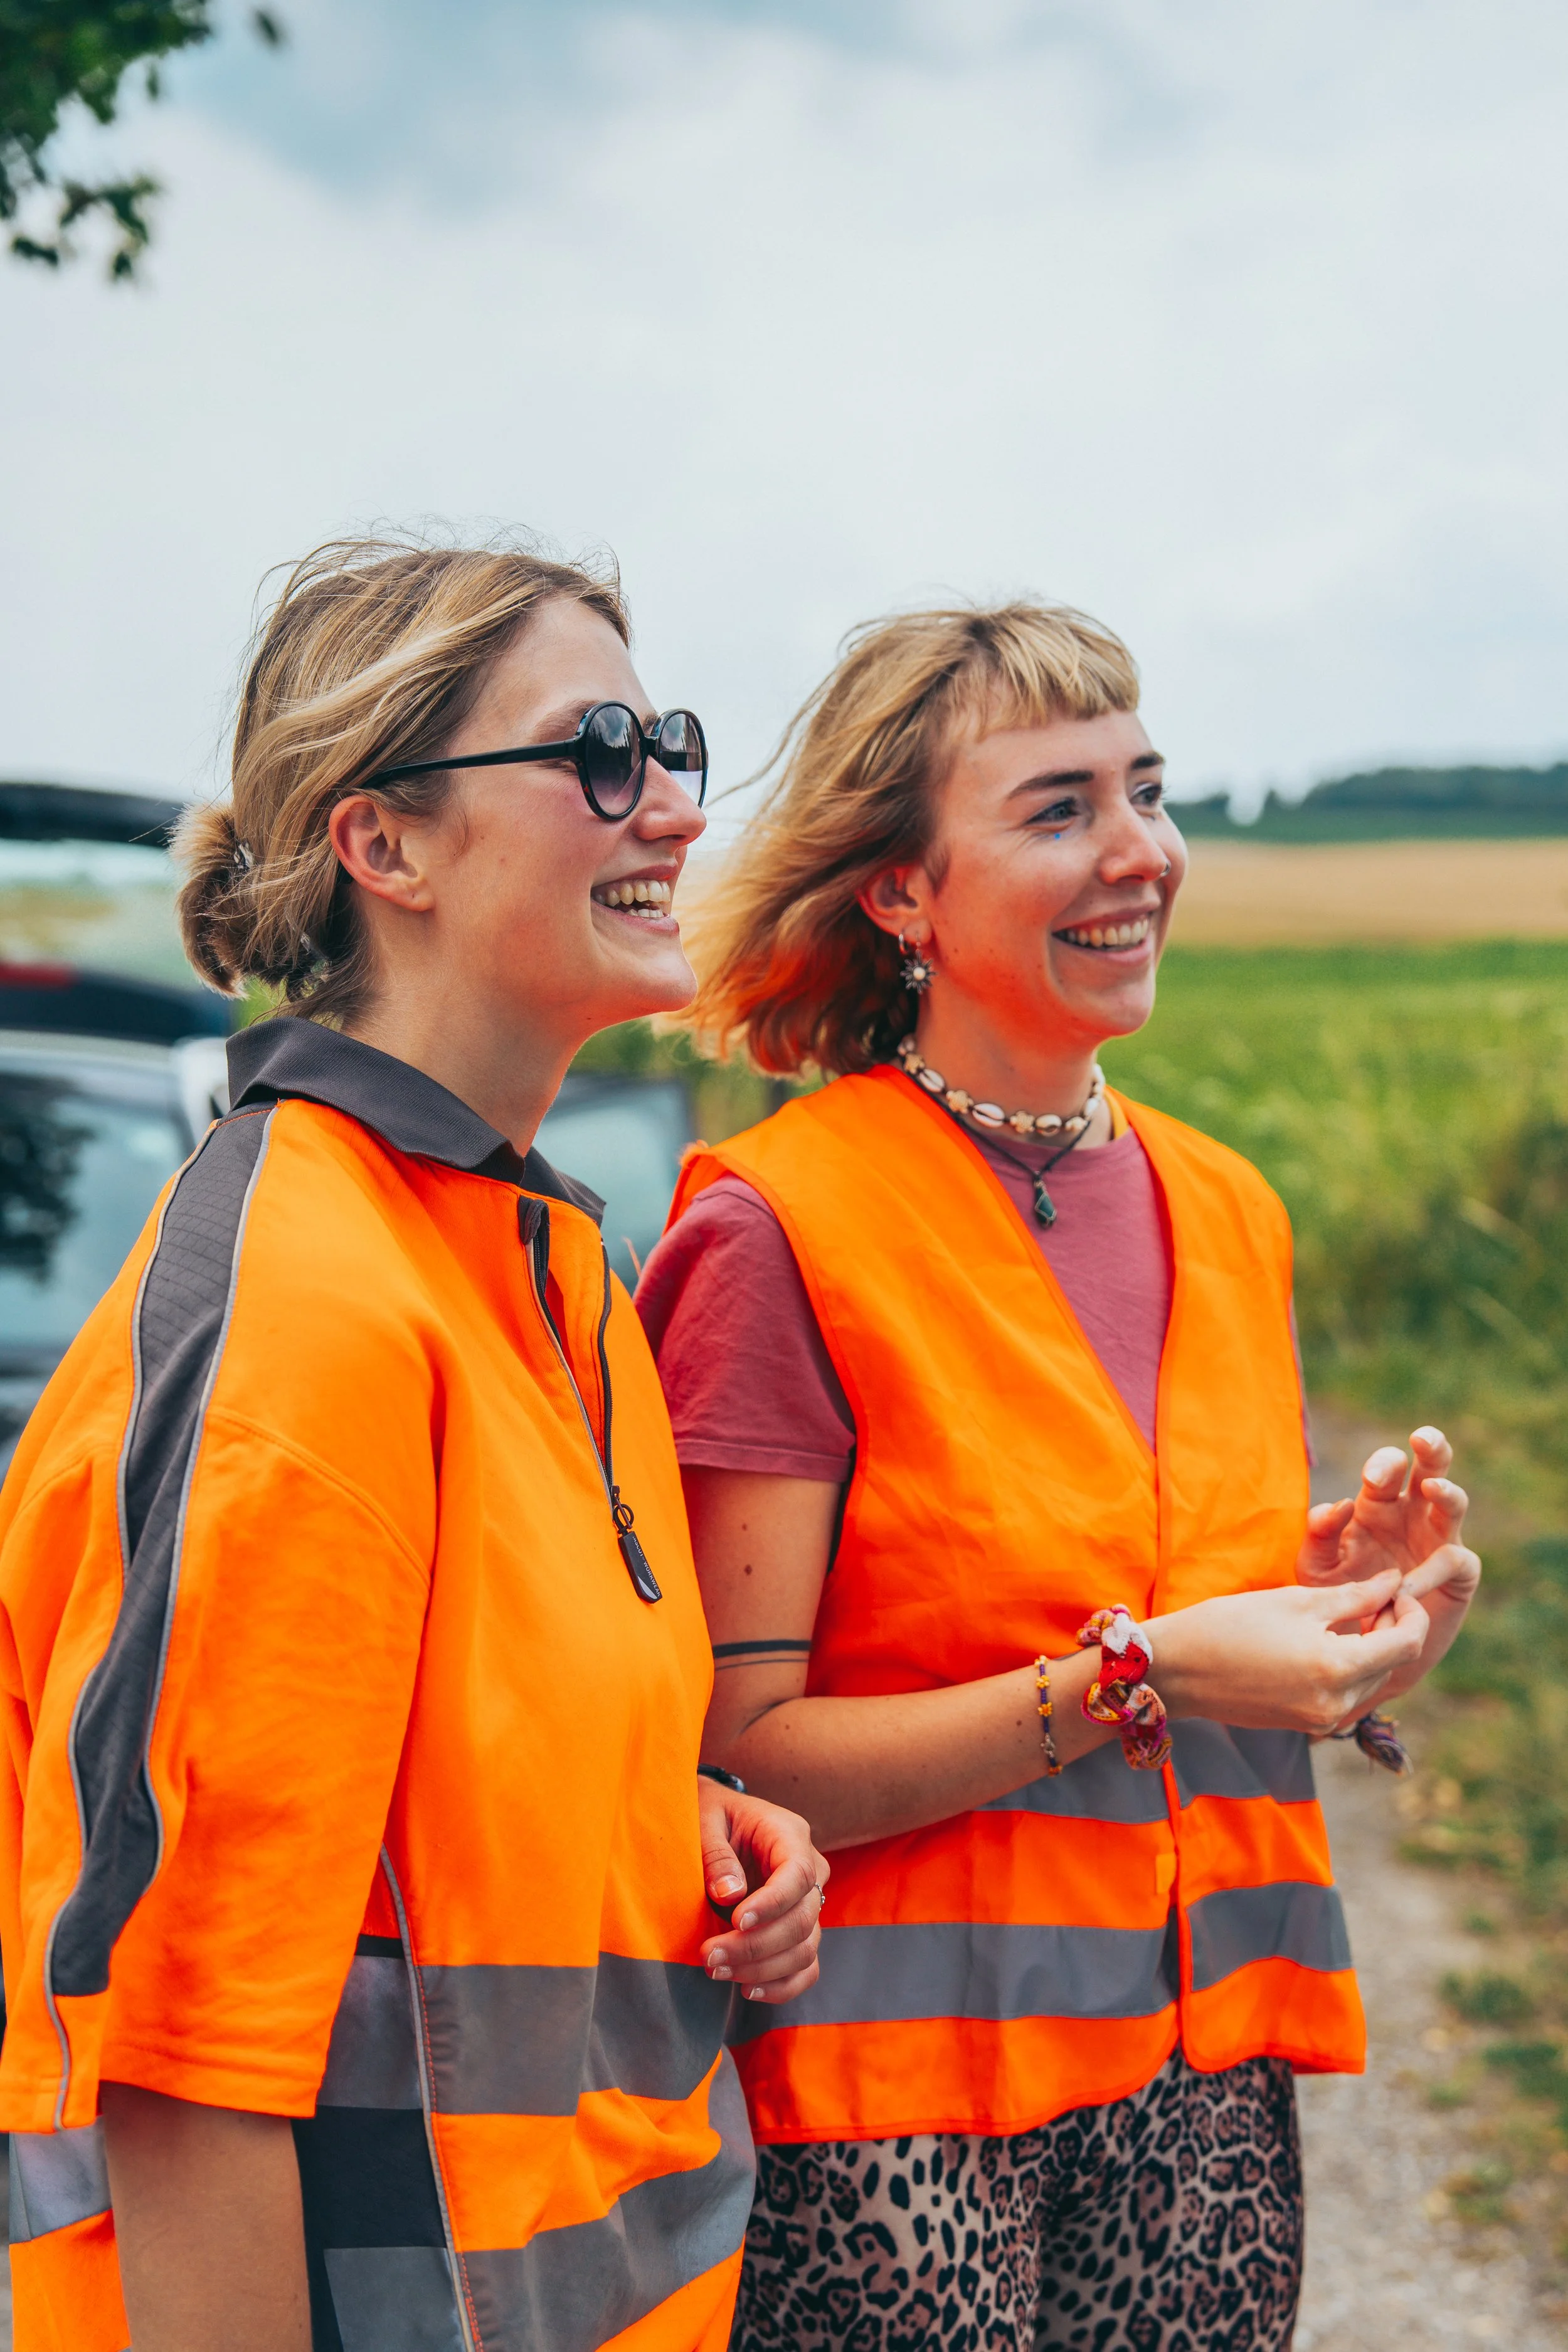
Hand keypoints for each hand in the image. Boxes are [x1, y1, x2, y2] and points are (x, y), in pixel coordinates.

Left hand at [697, 1776, 828, 2006]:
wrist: (717, 1821)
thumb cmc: (709, 1815)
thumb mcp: (704, 1819)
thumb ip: (716, 1853)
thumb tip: (729, 1895)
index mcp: (788, 1834)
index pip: (798, 1874)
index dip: (772, 1903)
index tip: (735, 1921)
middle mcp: (809, 1869)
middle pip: (802, 1919)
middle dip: (756, 1946)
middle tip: (709, 1956)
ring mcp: (808, 1903)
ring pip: (805, 1949)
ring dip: (762, 1969)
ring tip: (716, 1970)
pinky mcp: (799, 1931)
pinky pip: (806, 1967)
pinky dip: (781, 1986)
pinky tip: (747, 1990)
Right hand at [1155, 1568, 1429, 1736]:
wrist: (1177, 1670)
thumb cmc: (1231, 1625)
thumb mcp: (1297, 1601)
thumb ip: (1354, 1594)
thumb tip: (1394, 1582)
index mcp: (1337, 1668)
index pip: (1407, 1643)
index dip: (1411, 1611)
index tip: (1397, 1588)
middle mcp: (1337, 1704)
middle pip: (1392, 1664)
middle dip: (1392, 1628)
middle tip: (1374, 1595)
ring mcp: (1322, 1720)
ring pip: (1371, 1681)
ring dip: (1372, 1649)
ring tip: (1349, 1616)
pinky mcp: (1307, 1725)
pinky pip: (1347, 1695)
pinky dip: (1349, 1668)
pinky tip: (1326, 1642)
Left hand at [1297, 1426, 1468, 1588]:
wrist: (1360, 1646)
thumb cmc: (1337, 1597)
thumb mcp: (1316, 1566)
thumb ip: (1320, 1534)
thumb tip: (1341, 1504)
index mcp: (1377, 1504)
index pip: (1386, 1470)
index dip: (1383, 1466)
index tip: (1372, 1478)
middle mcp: (1412, 1514)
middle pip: (1430, 1468)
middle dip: (1432, 1447)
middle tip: (1422, 1438)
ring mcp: (1438, 1540)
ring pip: (1454, 1503)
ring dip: (1447, 1492)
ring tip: (1435, 1488)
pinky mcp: (1459, 1573)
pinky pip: (1454, 1560)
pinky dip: (1431, 1571)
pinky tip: (1405, 1587)